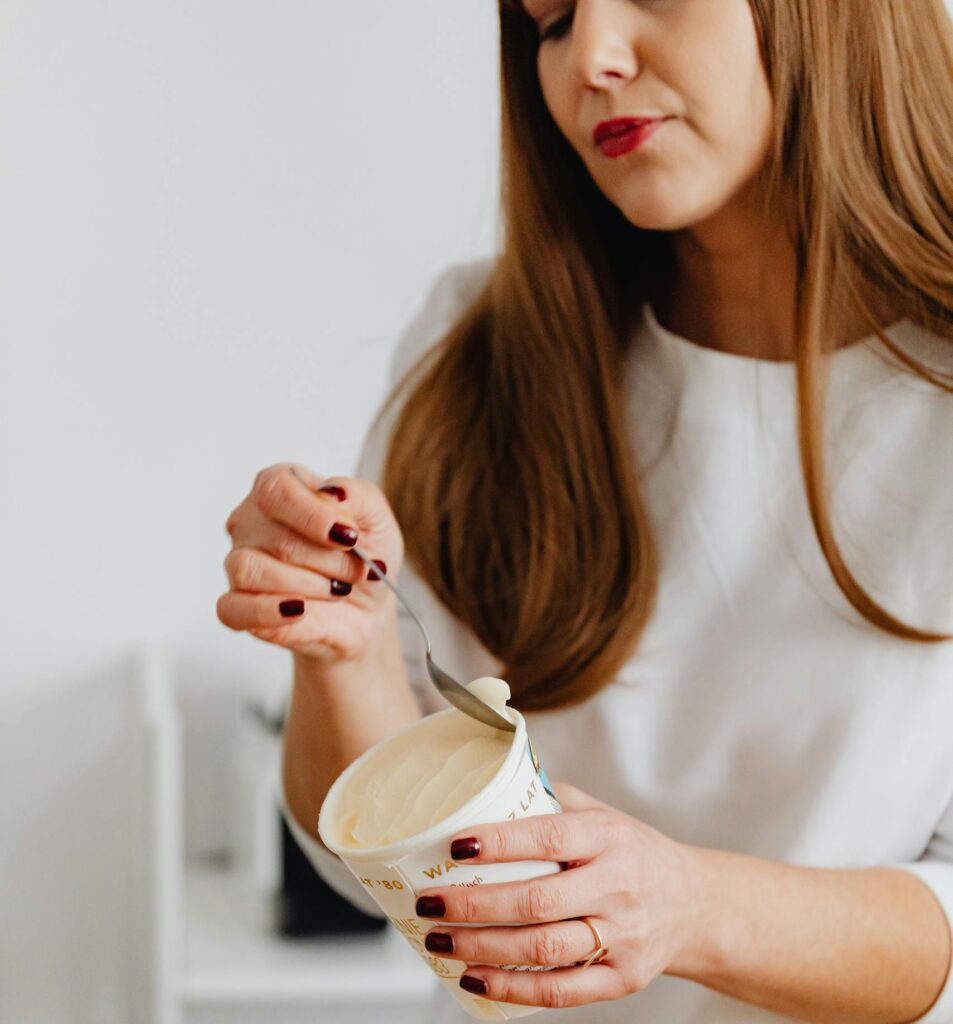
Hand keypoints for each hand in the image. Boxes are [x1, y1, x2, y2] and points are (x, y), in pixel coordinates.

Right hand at [216, 463, 403, 662]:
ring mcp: (239, 563)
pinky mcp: (237, 606)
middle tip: (357, 571)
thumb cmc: (366, 553)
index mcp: (280, 486)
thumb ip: (358, 496)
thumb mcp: (376, 517)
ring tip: (338, 590)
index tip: (349, 537)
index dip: (313, 515)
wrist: (368, 606)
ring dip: (308, 585)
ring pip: (251, 571)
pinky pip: (232, 609)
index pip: (276, 490)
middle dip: (328, 559)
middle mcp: (251, 520)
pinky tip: (299, 610)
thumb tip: (334, 493)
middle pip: (275, 536)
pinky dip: (266, 611)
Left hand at [414, 782, 705, 1009]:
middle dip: (475, 905)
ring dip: (483, 947)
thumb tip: (489, 780)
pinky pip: (561, 990)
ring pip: (544, 948)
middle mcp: (617, 886)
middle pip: (537, 901)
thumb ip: (552, 800)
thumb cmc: (632, 852)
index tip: (456, 845)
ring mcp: (622, 937)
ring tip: (439, 939)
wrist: (693, 904)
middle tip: (429, 902)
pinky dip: (512, 986)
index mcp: (609, 837)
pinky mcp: (622, 979)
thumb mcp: (603, 814)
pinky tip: (474, 976)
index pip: (549, 836)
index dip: (500, 842)